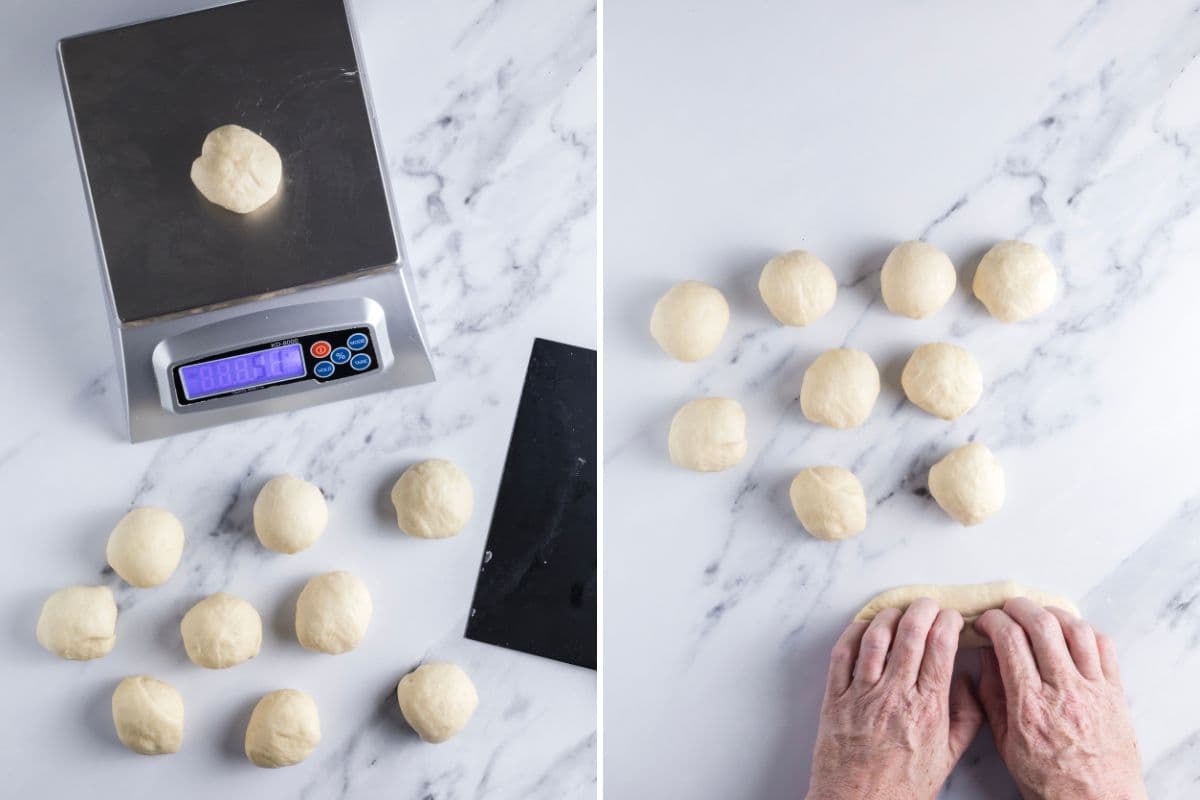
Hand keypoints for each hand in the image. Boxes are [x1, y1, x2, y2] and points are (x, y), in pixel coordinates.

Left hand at [807, 598, 983, 799]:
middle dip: (922, 610)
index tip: (953, 616)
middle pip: (910, 635)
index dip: (948, 623)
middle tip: (928, 603)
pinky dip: (853, 633)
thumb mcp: (947, 758)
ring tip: (899, 609)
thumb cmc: (903, 787)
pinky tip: (864, 625)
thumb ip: (965, 717)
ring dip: (889, 616)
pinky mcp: (834, 699)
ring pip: (876, 638)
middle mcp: (894, 696)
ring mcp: (861, 695)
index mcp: (927, 709)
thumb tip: (968, 681)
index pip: (941, 648)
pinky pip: (842, 655)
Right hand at [974, 599, 1145, 799]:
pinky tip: (1070, 634)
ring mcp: (1093, 690)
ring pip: (1074, 629)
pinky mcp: (1115, 693)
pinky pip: (1104, 646)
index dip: (993, 621)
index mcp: (1029, 704)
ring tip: (1038, 616)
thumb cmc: (1050, 781)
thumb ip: (993, 696)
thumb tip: (987, 658)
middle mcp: (1063, 691)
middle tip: (1007, 610)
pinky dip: (1085, 630)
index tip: (985, 622)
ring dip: (1051, 613)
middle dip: (1018, 607)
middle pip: (1041, 624)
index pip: (1009, 640)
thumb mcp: (1005, 743)